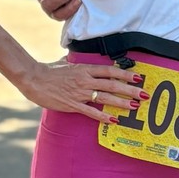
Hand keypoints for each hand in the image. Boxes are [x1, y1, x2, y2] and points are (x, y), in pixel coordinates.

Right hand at [16, 59, 146, 122]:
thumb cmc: (49, 70)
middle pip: (113, 84)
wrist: (34, 79)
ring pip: (105, 97)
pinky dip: (103, 116)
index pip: (110, 70)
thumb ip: (76, 62)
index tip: (138, 77)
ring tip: (135, 106)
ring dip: (122, 102)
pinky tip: (113, 120)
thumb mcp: (66, 62)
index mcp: (85, 69)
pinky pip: (91, 111)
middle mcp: (85, 80)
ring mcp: (80, 93)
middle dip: (131, 90)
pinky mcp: (73, 104)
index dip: (125, 73)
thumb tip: (78, 57)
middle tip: (144, 94)